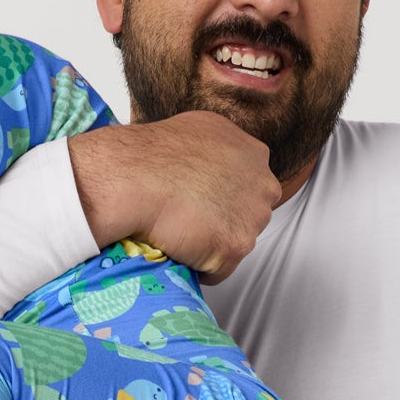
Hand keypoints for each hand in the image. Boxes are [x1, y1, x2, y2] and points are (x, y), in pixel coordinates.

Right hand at [66, 112, 280, 282]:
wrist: (136, 180)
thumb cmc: (156, 154)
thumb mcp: (200, 129)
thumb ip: (221, 149)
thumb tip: (214, 165)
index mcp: (254, 156)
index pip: (251, 186)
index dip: (223, 196)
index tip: (201, 200)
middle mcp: (262, 187)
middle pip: (248, 217)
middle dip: (223, 222)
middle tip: (190, 219)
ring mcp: (251, 219)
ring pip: (235, 244)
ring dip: (210, 245)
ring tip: (180, 234)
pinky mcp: (235, 248)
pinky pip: (218, 270)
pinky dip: (199, 267)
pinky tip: (178, 251)